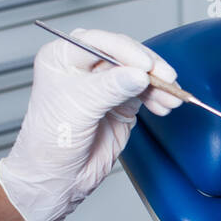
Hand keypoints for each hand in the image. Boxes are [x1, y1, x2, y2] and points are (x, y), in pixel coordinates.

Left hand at [0, 28, 182, 220]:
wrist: (57, 179)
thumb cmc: (49, 143)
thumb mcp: (78, 109)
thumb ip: (109, 88)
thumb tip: (139, 74)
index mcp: (63, 58)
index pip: (98, 42)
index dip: (125, 50)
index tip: (145, 64)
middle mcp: (85, 67)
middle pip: (124, 55)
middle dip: (148, 67)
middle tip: (166, 79)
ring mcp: (105, 85)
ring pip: (139, 73)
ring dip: (159, 85)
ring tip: (171, 98)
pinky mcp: (121, 102)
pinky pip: (146, 92)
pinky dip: (159, 98)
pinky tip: (165, 106)